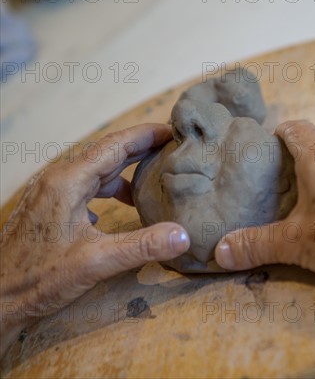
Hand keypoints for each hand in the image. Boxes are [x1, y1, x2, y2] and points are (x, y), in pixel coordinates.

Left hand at [0, 124, 189, 355]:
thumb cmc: (38, 278)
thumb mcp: (96, 262)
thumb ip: (142, 246)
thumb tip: (182, 235)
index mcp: (69, 181)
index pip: (115, 145)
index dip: (147, 134)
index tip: (174, 130)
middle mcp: (59, 179)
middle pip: (107, 152)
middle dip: (141, 146)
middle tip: (173, 145)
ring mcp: (52, 191)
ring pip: (96, 169)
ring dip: (126, 168)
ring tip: (154, 174)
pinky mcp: (50, 206)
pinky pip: (86, 185)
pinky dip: (110, 187)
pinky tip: (122, 204)